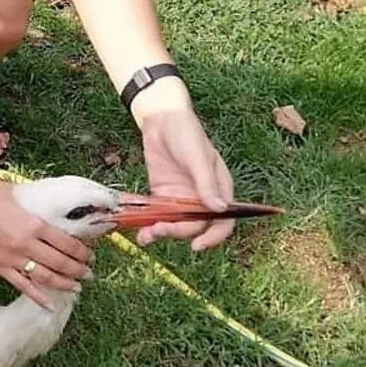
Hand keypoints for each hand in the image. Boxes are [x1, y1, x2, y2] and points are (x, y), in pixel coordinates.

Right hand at [0, 174, 94, 308]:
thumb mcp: (25, 198)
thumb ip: (41, 213)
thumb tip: (59, 222)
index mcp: (35, 224)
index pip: (68, 244)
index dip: (82, 252)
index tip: (90, 255)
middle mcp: (25, 244)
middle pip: (60, 263)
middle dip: (79, 270)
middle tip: (88, 273)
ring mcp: (10, 258)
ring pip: (45, 277)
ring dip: (64, 283)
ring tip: (77, 286)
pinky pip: (21, 285)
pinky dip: (37, 296)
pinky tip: (50, 304)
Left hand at [132, 80, 234, 250]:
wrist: (161, 120)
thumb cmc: (186, 133)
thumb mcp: (197, 157)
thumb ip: (206, 183)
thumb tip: (219, 209)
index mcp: (220, 189)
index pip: (224, 222)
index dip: (214, 237)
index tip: (197, 246)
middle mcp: (203, 197)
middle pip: (195, 226)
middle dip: (178, 232)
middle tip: (159, 230)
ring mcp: (182, 198)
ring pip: (176, 224)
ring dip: (162, 232)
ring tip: (146, 235)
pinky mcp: (163, 196)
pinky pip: (160, 216)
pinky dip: (151, 226)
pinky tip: (141, 233)